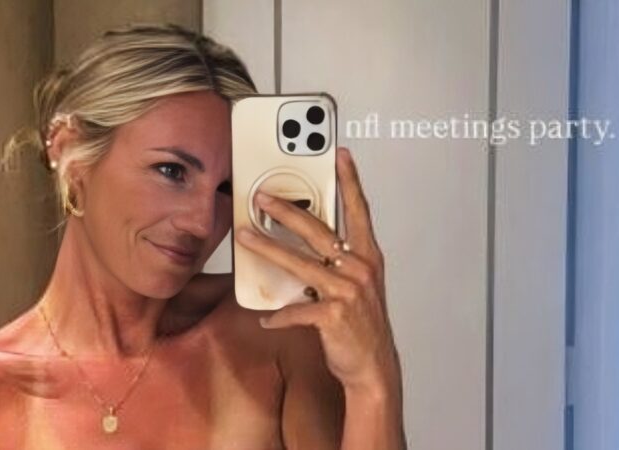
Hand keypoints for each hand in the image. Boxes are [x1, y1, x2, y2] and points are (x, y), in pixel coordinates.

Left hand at [235, 147, 399, 392]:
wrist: (373, 366)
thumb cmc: (363, 324)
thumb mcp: (358, 285)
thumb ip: (338, 261)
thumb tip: (307, 243)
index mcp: (367, 257)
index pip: (359, 210)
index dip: (350, 180)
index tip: (340, 155)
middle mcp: (359, 269)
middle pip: (318, 230)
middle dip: (286, 210)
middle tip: (262, 197)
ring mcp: (347, 291)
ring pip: (299, 262)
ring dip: (267, 248)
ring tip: (245, 237)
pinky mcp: (333, 315)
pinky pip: (296, 309)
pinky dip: (279, 314)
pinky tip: (266, 317)